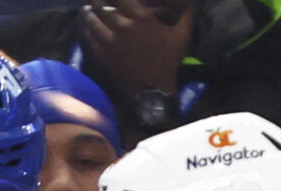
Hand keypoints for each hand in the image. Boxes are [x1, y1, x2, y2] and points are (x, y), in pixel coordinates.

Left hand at [79, 0, 193, 107]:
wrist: (154, 91)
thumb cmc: (169, 62)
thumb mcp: (182, 35)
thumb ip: (187, 14)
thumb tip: (195, 0)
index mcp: (141, 18)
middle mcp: (123, 26)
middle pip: (102, 5)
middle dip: (97, 0)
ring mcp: (110, 41)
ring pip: (92, 20)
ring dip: (89, 12)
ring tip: (87, 9)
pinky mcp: (104, 55)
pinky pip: (89, 37)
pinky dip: (86, 30)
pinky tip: (86, 26)